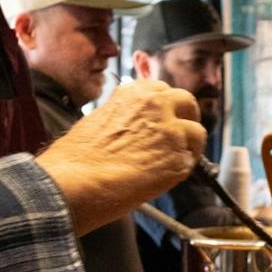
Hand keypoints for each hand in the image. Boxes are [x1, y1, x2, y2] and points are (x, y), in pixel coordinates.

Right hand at [37, 80, 205, 234]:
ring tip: (174, 161)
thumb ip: (124, 115)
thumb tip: (134, 126)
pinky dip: (181, 170)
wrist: (75, 181)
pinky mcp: (178, 160)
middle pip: (187, 102)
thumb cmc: (76, 157)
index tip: (164, 116)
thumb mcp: (98, 118)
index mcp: (135, 93)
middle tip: (181, 135)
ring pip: (197, 133)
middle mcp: (157, 105)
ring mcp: (171, 132)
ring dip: (189, 145)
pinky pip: (191, 162)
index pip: (162, 90)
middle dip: (187, 117)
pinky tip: (163, 179)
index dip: (165, 106)